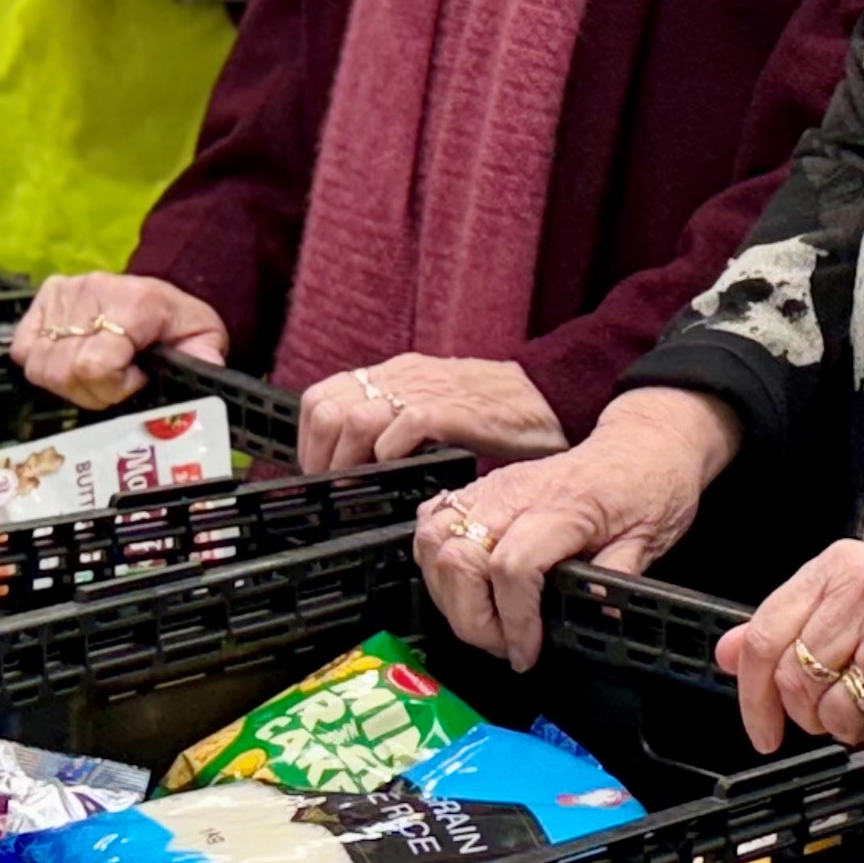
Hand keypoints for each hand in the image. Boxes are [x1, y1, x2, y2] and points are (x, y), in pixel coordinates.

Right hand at [7, 272, 228, 406]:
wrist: (159, 289)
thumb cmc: (175, 320)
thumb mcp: (203, 337)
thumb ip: (205, 358)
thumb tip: (204, 375)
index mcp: (135, 303)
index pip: (95, 365)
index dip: (114, 388)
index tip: (136, 381)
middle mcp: (93, 292)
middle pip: (64, 372)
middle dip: (93, 392)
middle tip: (116, 383)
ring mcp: (64, 293)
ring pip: (40, 367)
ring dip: (67, 383)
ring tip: (95, 374)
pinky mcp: (44, 297)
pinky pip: (23, 350)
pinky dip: (43, 364)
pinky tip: (72, 360)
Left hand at [299, 356, 567, 473]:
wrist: (552, 396)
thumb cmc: (494, 411)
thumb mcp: (432, 408)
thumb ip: (395, 425)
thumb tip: (354, 463)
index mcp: (396, 375)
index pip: (322, 398)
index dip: (312, 443)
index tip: (323, 475)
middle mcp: (405, 377)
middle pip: (330, 408)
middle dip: (324, 456)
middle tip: (341, 486)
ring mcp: (430, 389)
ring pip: (358, 417)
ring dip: (352, 460)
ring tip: (365, 484)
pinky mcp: (459, 407)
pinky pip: (407, 423)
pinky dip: (393, 451)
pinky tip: (401, 469)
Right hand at [415, 387, 739, 668]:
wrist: (645, 444)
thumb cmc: (649, 485)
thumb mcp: (650, 538)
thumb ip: (617, 580)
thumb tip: (598, 618)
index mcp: (565, 507)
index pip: (513, 566)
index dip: (513, 621)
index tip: (527, 651)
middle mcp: (519, 494)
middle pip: (460, 560)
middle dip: (473, 620)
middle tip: (505, 645)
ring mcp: (495, 488)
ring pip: (434, 541)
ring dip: (447, 595)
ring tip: (483, 620)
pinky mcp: (483, 488)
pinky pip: (433, 519)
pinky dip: (434, 559)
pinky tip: (461, 583)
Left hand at [716, 539, 863, 753]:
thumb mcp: (851, 584)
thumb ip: (788, 617)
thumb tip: (725, 652)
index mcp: (838, 568)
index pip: (766, 635)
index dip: (752, 694)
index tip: (760, 728)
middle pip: (798, 682)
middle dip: (808, 714)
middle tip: (829, 710)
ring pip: (837, 714)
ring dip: (848, 728)